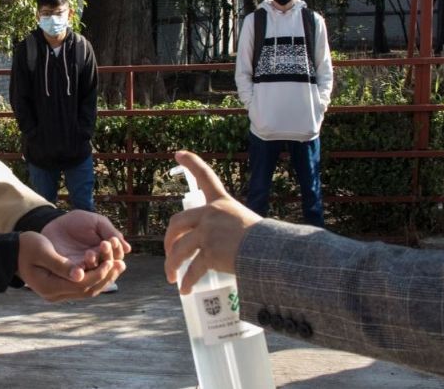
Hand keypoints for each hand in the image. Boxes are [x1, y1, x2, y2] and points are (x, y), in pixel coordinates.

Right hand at [17, 232, 125, 300]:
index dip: (98, 273)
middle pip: (86, 290)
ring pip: (86, 291)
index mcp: (50, 287)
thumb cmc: (26, 247)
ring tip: (118, 266)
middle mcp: (54, 295)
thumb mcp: (42, 251)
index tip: (110, 261)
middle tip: (121, 264)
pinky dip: (94, 279)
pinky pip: (81, 288)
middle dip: (105, 277)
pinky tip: (105, 268)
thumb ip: (61, 264)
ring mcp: (57, 294)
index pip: (81, 284)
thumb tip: (80, 274)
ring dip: (103, 279)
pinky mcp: (59, 289)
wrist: (12, 254)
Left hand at [41, 209, 130, 268]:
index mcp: (106, 252)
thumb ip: (110, 232)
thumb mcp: (96, 222)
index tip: (112, 240)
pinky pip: (77, 277)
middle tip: (103, 244)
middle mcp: (98, 263)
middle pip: (109, 267)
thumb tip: (128, 249)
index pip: (118, 256)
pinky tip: (79, 268)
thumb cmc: (77, 222)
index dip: (117, 249)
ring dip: (94, 264)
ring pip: (94, 274)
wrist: (54, 223)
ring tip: (90, 253)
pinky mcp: (69, 272)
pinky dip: (79, 273)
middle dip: (107, 256)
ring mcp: (84, 269)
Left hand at [163, 151, 262, 293]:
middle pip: (176, 223)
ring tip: (171, 277)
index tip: (177, 152)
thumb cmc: (268, 241)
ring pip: (179, 250)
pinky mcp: (209, 252)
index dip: (191, 163)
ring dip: (172, 265)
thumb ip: (228, 227)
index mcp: (222, 202)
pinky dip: (186, 281)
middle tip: (169, 253)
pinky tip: (184, 290)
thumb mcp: (247, 223)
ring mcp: (208, 233)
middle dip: (168, 240)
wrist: (275, 254)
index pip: (205, 176)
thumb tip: (225, 244)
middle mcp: (211, 214)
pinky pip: (192, 269)